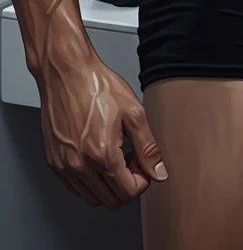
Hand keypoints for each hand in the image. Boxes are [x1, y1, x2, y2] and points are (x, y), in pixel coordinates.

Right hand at [39, 54, 166, 207]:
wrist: (66, 73)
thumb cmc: (97, 87)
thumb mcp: (134, 112)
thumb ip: (148, 147)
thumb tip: (158, 172)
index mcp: (102, 155)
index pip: (129, 192)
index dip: (143, 179)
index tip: (143, 162)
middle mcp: (80, 166)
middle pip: (111, 200)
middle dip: (127, 183)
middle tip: (130, 158)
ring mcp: (64, 167)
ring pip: (93, 197)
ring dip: (108, 184)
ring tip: (114, 155)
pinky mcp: (54, 163)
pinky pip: (75, 188)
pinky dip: (90, 181)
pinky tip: (96, 156)